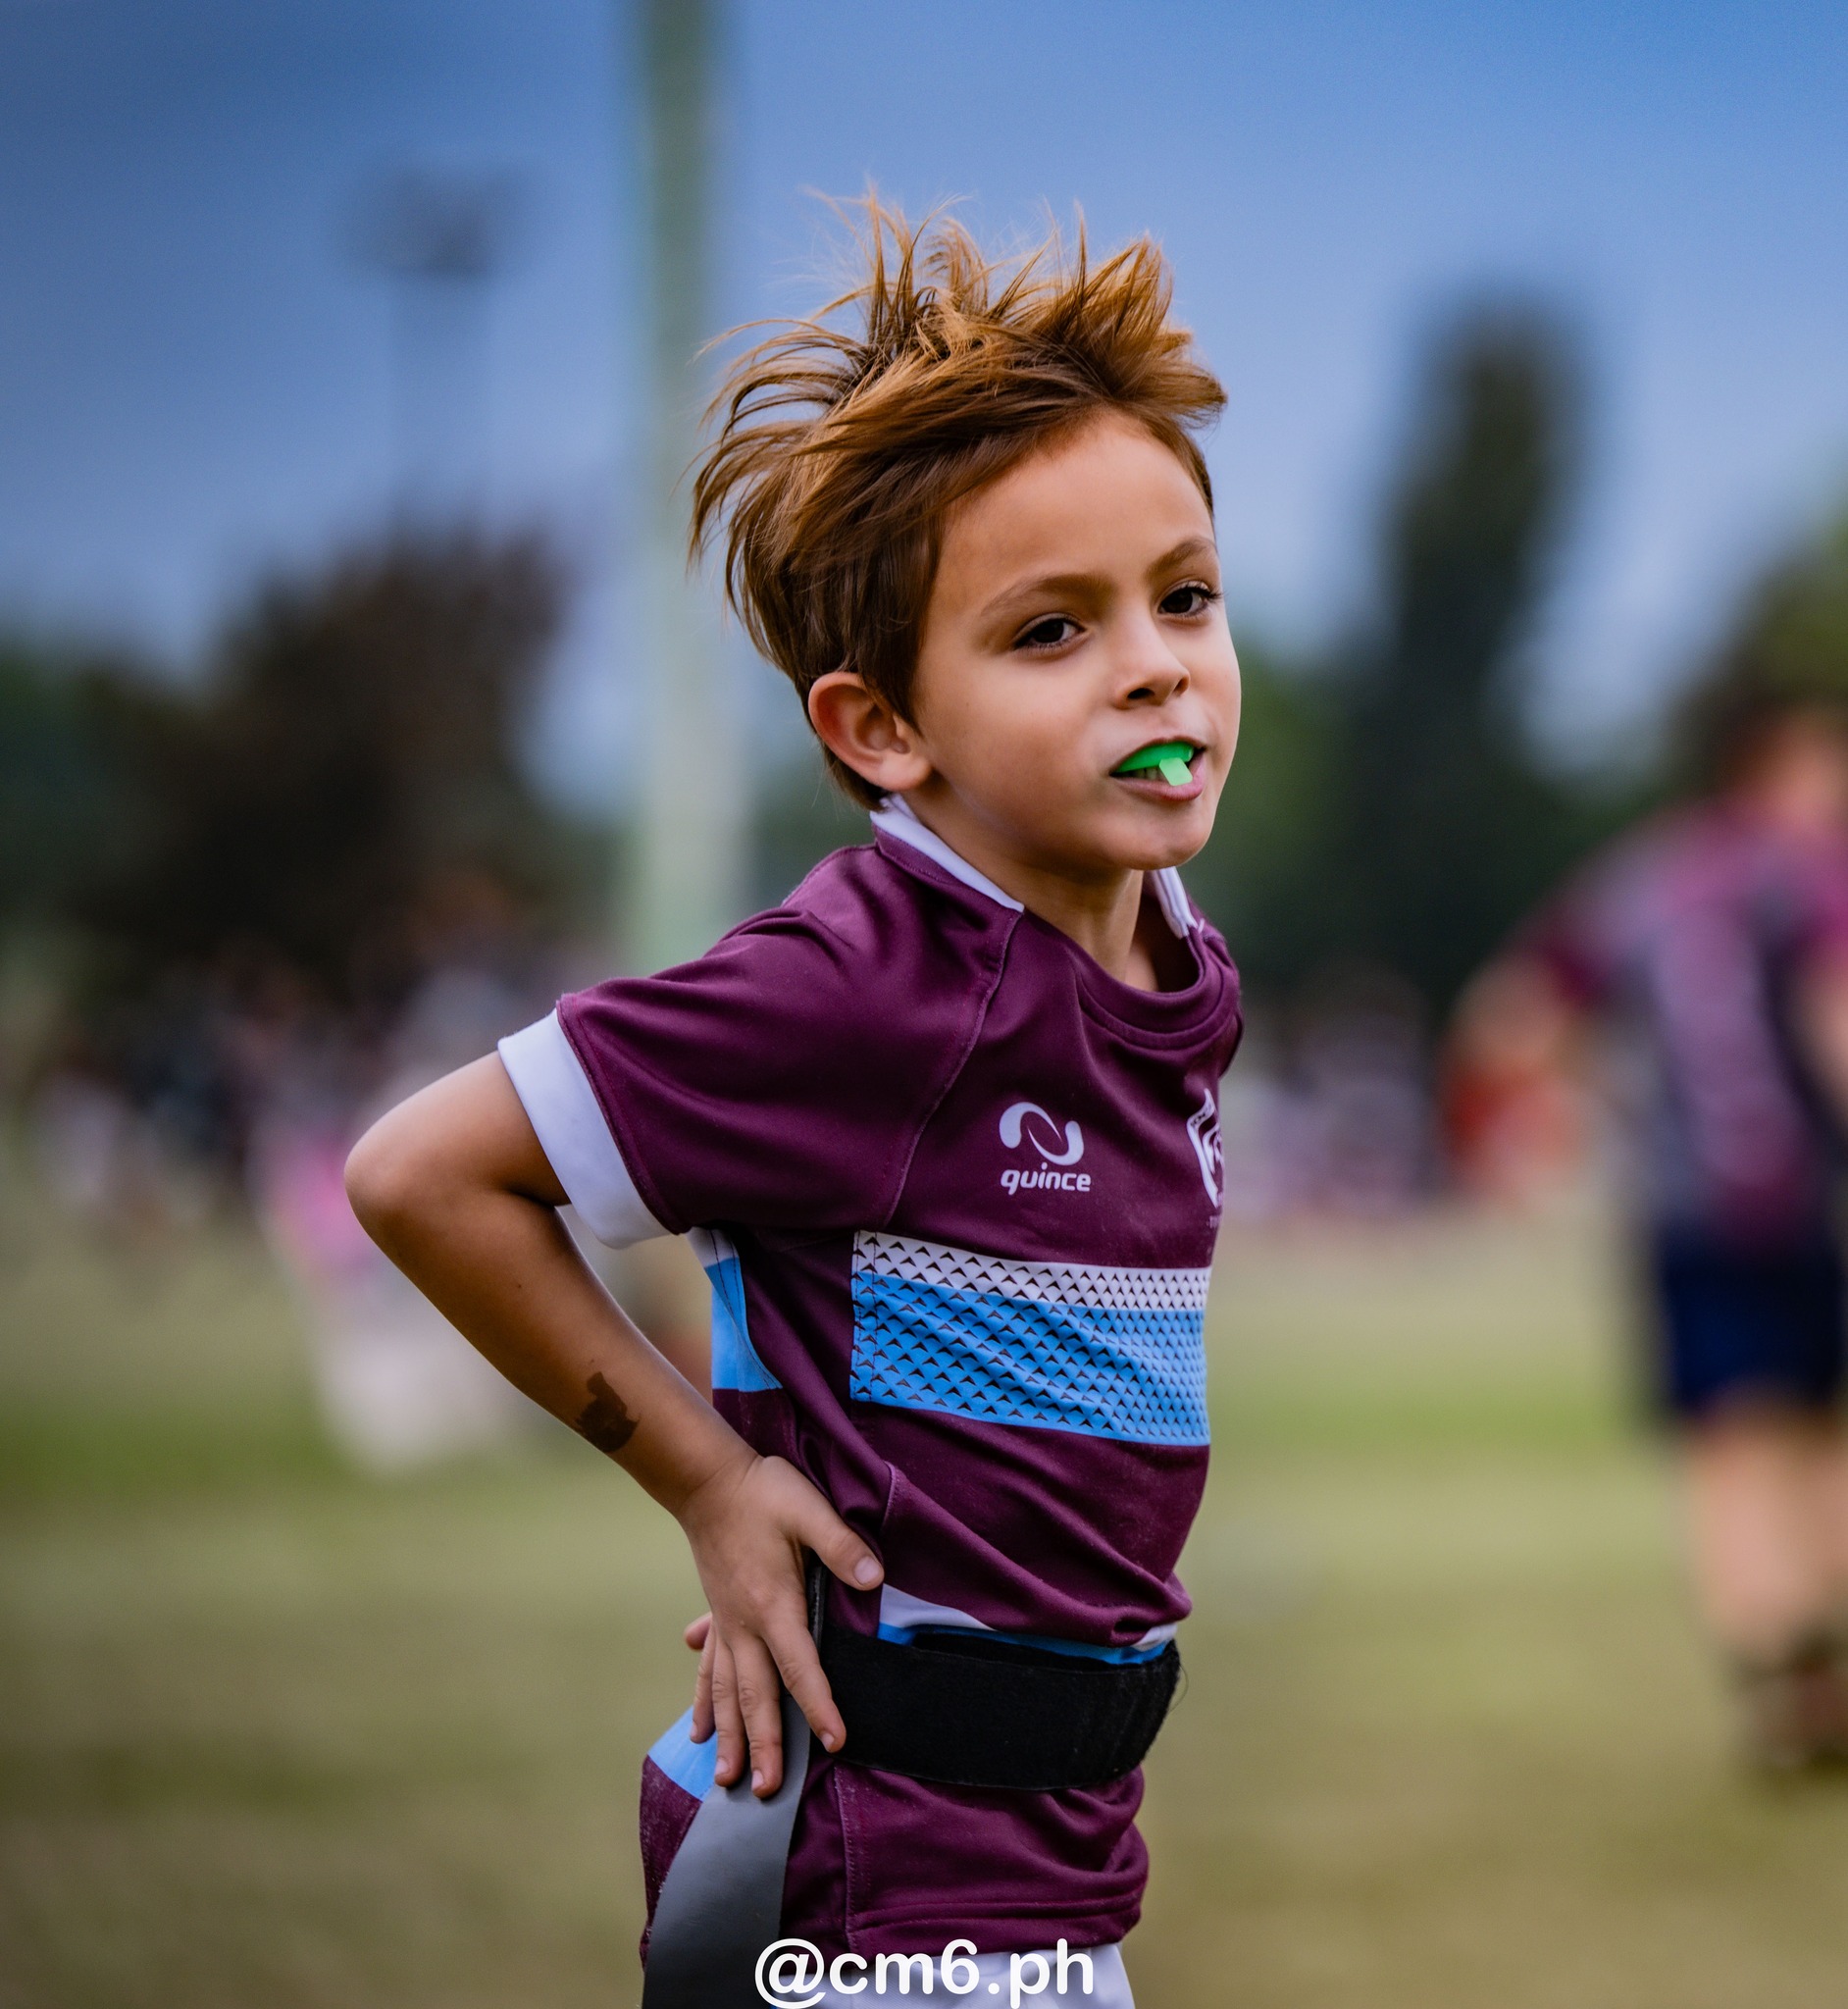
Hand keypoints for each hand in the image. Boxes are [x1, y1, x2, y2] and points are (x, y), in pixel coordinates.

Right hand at [676, 1451, 881, 1797]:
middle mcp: (745, 1624)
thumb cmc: (763, 1492)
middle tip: (767, 1792)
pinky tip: (698, 1727)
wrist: (707, 1480)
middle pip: (755, 1695)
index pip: (801, 1666)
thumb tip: (873, 1577)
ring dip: (729, 1736)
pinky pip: (709, 1670)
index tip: (835, 1742)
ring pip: (725, 1692)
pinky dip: (704, 1701)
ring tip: (726, 1778)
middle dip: (764, 1745)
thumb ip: (840, 1544)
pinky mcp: (717, 1615)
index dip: (820, 1706)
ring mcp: (727, 1623)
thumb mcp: (807, 1509)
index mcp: (773, 1604)